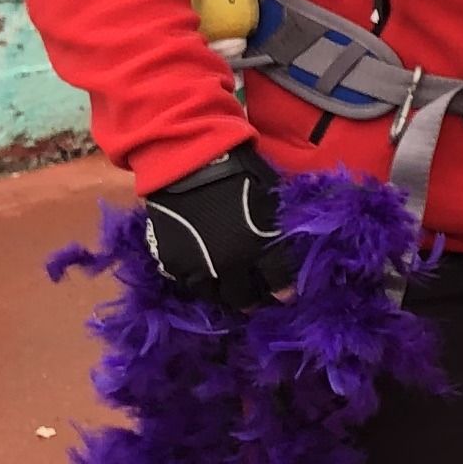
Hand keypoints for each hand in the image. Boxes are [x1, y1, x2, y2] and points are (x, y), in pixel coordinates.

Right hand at [144, 143, 283, 307]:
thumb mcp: (271, 199)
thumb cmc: (239, 173)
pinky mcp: (173, 262)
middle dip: (253, 301)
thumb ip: (277, 230)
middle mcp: (230, 264)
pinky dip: (199, 283)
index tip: (284, 297)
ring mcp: (198, 266)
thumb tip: (289, 247)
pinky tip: (207, 278)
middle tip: (256, 301)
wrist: (191, 162)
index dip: (283, 291)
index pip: (277, 282)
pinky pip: (188, 284)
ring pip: (214, 296)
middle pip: (244, 297)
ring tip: (230, 292)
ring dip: (224, 296)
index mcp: (259, 248)